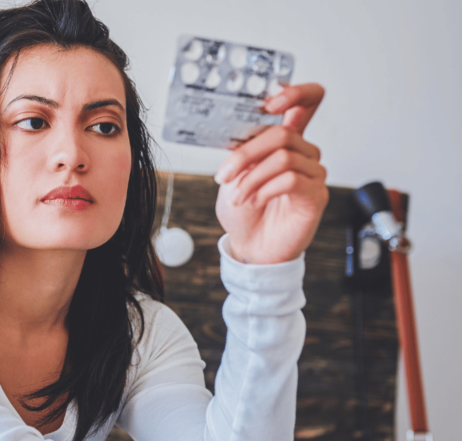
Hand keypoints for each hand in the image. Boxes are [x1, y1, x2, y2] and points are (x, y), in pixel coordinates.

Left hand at [214, 83, 328, 263]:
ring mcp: (313, 173)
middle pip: (282, 134)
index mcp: (285, 141)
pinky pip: (291, 179)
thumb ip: (242, 150)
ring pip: (283, 157)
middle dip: (246, 154)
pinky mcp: (315, 194)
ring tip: (237, 196)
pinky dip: (265, 189)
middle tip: (226, 174)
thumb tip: (241, 133)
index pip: (307, 102)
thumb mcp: (234, 175)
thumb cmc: (244, 210)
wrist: (250, 245)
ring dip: (252, 178)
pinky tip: (254, 201)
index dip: (295, 93)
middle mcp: (304, 152)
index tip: (270, 102)